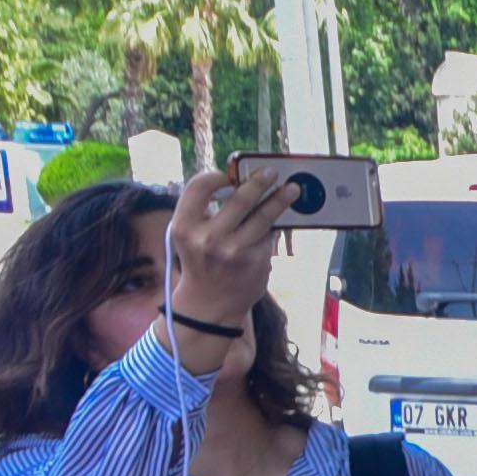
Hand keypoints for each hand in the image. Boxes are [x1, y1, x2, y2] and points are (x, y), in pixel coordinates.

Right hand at [165, 162, 288, 331]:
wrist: (209, 304)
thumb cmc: (200, 262)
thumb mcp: (190, 236)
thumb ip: (205, 212)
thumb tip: (238, 183)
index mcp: (183, 227)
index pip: (199, 187)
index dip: (216, 177)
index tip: (229, 175)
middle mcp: (208, 238)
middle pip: (240, 199)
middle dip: (258, 181)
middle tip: (271, 171)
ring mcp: (234, 251)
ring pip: (263, 216)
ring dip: (280, 200)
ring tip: (293, 189)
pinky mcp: (256, 261)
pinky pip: (269, 235)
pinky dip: (274, 226)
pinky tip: (282, 219)